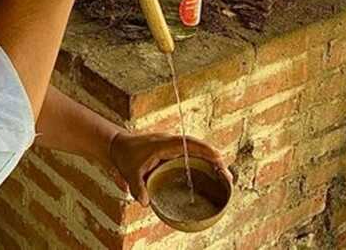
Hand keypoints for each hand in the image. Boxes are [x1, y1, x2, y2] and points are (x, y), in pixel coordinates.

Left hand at [108, 130, 231, 205]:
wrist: (118, 144)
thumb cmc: (125, 157)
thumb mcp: (130, 174)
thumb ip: (137, 188)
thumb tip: (145, 204)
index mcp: (163, 144)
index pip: (187, 144)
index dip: (204, 150)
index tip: (218, 158)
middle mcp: (170, 141)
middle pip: (197, 146)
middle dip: (213, 157)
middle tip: (227, 173)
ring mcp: (172, 144)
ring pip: (196, 148)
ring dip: (210, 158)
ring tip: (225, 174)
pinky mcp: (173, 148)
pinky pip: (191, 151)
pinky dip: (203, 159)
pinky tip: (212, 170)